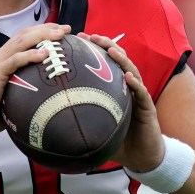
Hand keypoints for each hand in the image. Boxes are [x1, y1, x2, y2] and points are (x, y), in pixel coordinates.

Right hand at [0, 23, 71, 136]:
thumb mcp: (11, 97)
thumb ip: (24, 91)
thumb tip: (46, 99)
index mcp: (2, 59)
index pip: (24, 38)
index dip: (42, 31)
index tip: (61, 31)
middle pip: (25, 35)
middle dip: (47, 29)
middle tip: (66, 28)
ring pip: (21, 42)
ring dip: (42, 36)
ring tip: (59, 34)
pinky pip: (14, 61)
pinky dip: (30, 55)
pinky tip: (44, 54)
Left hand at [79, 33, 164, 171]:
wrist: (142, 157)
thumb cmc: (118, 140)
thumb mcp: (95, 127)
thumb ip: (78, 119)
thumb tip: (47, 119)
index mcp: (116, 88)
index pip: (105, 63)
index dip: (94, 49)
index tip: (79, 38)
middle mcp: (128, 87)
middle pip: (119, 60)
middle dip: (106, 45)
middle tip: (92, 36)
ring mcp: (139, 95)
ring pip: (132, 71)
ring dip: (122, 59)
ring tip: (111, 49)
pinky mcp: (147, 108)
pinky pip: (141, 93)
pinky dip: (135, 84)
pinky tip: (128, 77)